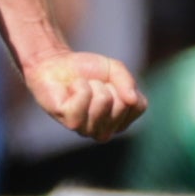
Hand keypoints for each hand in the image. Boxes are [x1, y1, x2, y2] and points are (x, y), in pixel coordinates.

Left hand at [23, 51, 146, 142]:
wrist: (56, 64)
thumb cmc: (86, 70)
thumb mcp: (114, 69)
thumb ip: (128, 82)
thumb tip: (133, 100)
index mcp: (120, 122)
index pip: (138, 106)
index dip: (124, 86)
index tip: (108, 84)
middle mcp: (105, 131)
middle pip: (122, 104)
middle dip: (106, 85)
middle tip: (92, 85)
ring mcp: (88, 130)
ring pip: (104, 101)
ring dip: (91, 85)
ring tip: (80, 88)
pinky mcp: (71, 122)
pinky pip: (85, 97)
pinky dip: (79, 85)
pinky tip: (70, 91)